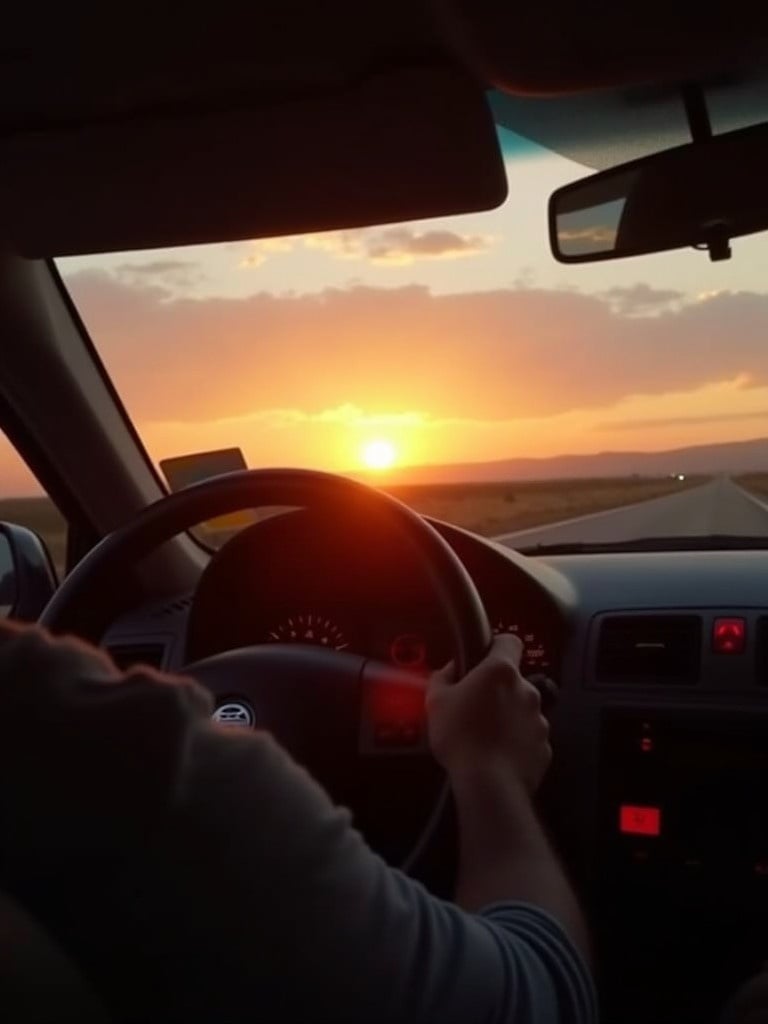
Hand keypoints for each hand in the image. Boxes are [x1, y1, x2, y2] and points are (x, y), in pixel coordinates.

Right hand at [426, 634, 551, 790]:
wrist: (488, 784)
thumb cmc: (461, 738)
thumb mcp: (436, 701)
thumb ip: (443, 677)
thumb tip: (449, 670)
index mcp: (501, 672)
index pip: (509, 641)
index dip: (496, 646)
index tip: (483, 657)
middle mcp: (526, 690)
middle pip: (513, 680)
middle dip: (497, 690)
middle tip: (474, 705)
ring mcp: (539, 719)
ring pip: (522, 709)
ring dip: (507, 716)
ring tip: (484, 734)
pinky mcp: (543, 746)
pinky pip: (528, 736)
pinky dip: (515, 741)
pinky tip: (496, 753)